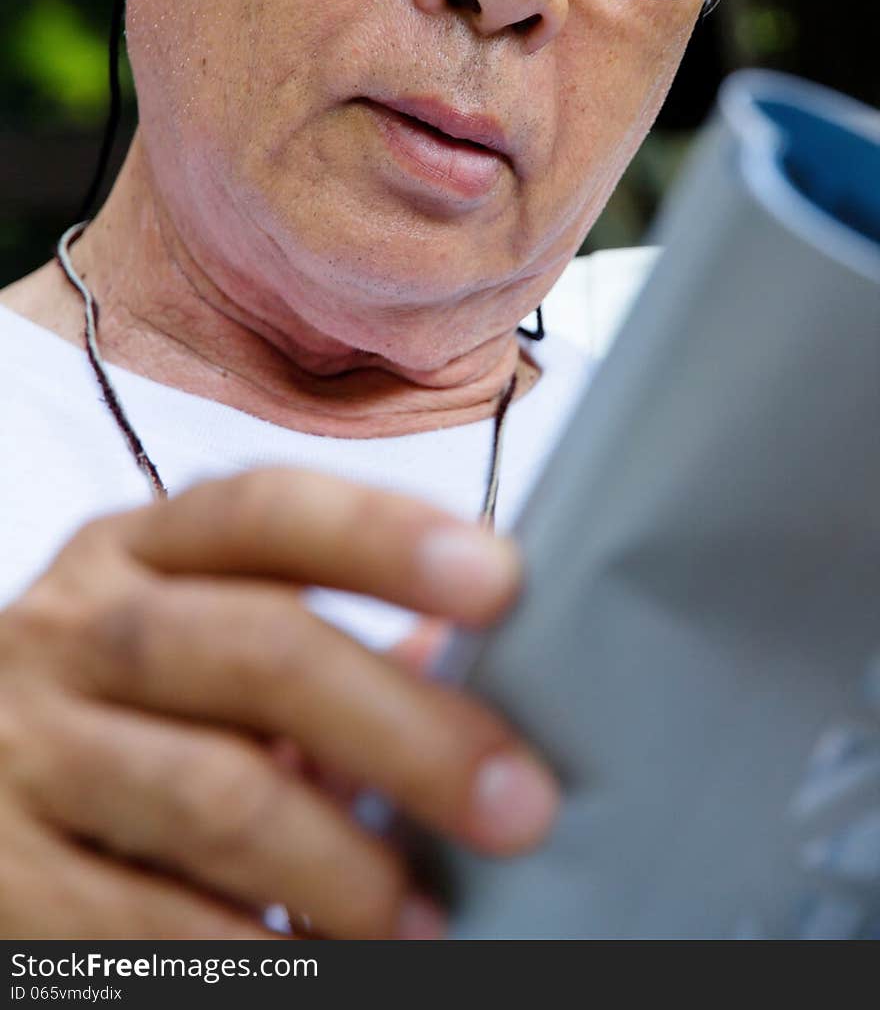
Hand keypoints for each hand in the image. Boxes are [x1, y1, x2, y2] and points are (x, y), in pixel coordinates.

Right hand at [0, 469, 557, 937]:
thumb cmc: (122, 704)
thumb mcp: (194, 638)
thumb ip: (317, 644)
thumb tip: (466, 674)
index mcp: (138, 550)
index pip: (268, 510)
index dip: (386, 538)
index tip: (503, 582)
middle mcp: (75, 629)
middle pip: (259, 649)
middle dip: (405, 729)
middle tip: (514, 802)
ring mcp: (26, 749)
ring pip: (212, 793)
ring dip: (341, 864)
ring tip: (423, 920)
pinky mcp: (1, 873)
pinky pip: (140, 919)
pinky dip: (248, 948)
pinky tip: (314, 960)